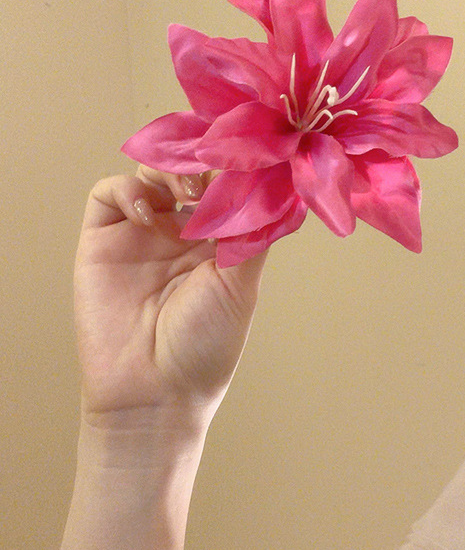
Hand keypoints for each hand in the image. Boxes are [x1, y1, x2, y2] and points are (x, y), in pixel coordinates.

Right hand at [73, 166, 267, 433]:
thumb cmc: (205, 344)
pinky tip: (147, 212)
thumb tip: (275, 184)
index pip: (225, 184)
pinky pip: (110, 193)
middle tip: (213, 171)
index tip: (245, 157)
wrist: (154, 392)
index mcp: (220, 238)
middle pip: (189, 170)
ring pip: (151, 171)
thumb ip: (253, 232)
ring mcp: (142, 232)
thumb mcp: (242, 283)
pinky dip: (128, 189)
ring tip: (186, 189)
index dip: (233, 166)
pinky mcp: (104, 239)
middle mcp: (182, 229)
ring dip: (170, 169)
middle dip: (203, 161)